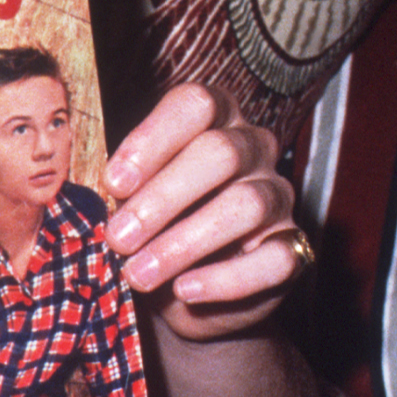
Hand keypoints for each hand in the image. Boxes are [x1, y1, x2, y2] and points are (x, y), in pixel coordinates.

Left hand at [99, 82, 308, 343]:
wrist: (184, 292)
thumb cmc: (152, 228)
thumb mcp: (131, 202)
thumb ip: (123, 190)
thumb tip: (102, 195)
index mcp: (214, 120)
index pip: (195, 105)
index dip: (153, 138)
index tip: (114, 182)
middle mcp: (254, 148)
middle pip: (220, 153)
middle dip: (161, 197)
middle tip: (118, 237)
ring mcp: (278, 197)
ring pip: (245, 205)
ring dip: (184, 242)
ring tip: (138, 273)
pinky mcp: (294, 248)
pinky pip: (273, 260)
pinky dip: (226, 279)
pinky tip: (184, 290)